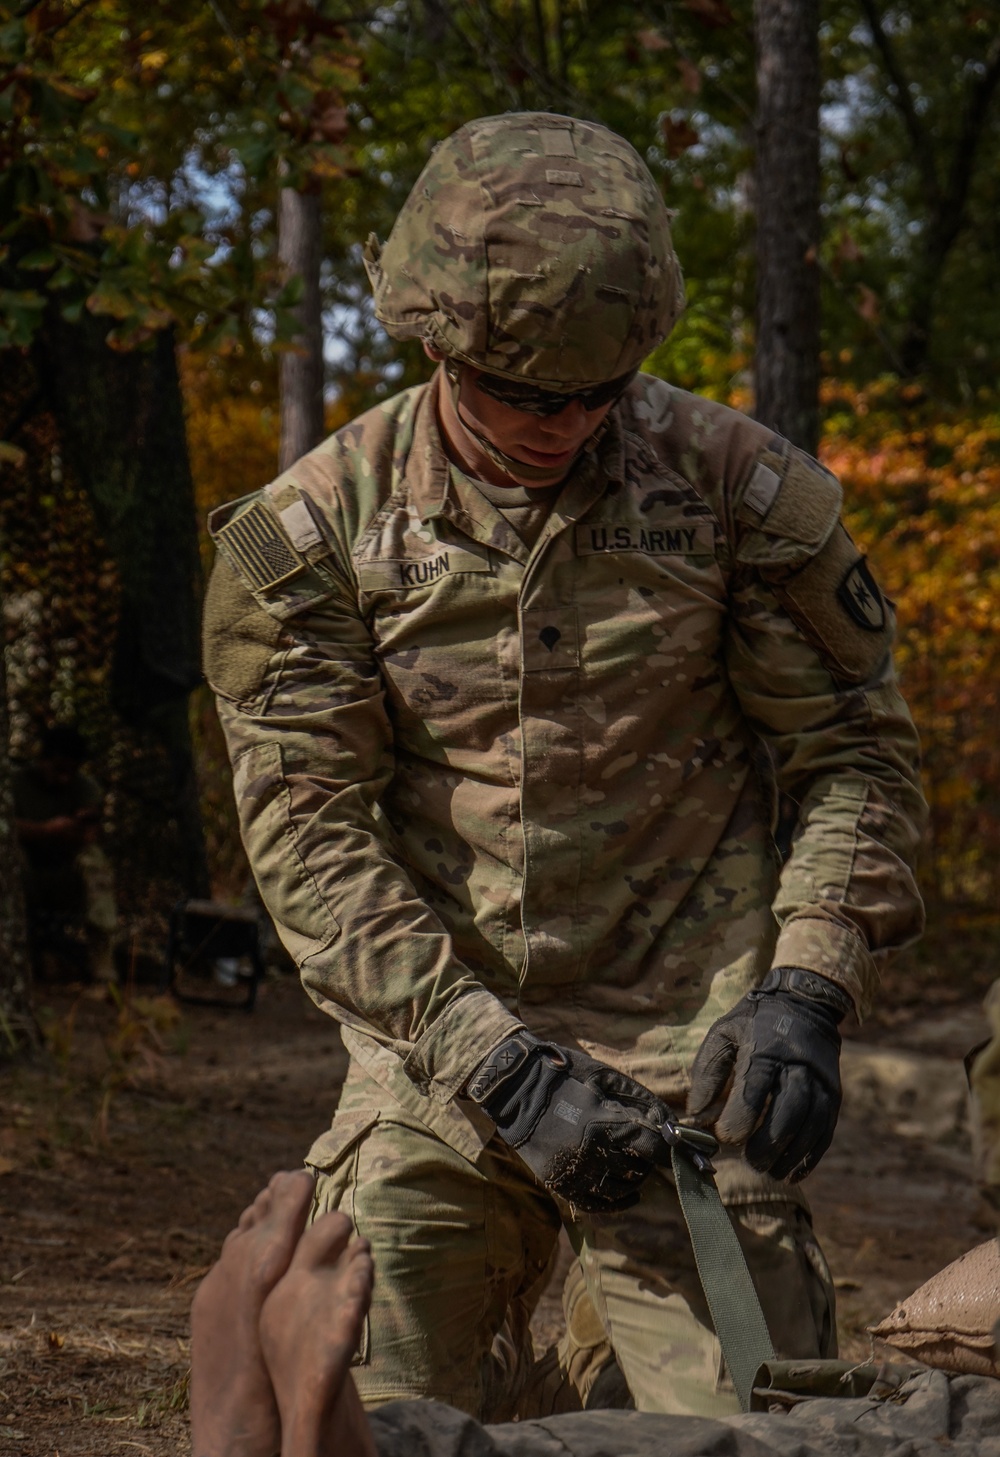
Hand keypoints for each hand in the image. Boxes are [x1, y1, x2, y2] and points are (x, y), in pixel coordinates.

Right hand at [466, 1033, 675, 1212]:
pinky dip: (618, 1202)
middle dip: (649, 1158)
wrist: (514, 1087)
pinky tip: (630, 1193)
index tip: (693, 1156)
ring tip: (631, 1159)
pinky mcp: (559, 1183)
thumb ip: (642, 1101)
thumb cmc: (564, 1074)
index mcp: (604, 1123)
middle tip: (646, 1145)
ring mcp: (574, 1172)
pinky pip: (597, 1204)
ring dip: (635, 1176)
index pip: (654, 1148)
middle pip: (640, 1169)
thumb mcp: (604, 1077)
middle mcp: (591, 1153)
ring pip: (621, 1188)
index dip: (675, 1152)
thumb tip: (673, 1124)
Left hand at [686, 967, 851, 1182]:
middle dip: (768, 1144)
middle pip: (788, 1112)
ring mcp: (820, 1082)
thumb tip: (696, 1116)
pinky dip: (810, 1155)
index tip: (724, 1137)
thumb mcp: (723, 1034)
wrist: (805, 1003)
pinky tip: (792, 1171)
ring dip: (790, 1155)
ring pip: (811, 1125)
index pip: (753, 1090)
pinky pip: (825, 1131)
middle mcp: (797, 1067)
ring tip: (770, 1171)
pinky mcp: (833, 1094)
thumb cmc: (755, 1022)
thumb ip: (707, 1074)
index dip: (738, 1119)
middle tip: (751, 1161)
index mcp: (765, 1050)